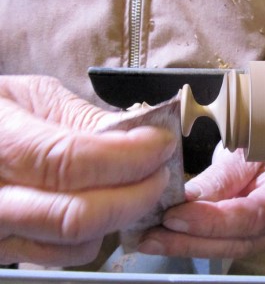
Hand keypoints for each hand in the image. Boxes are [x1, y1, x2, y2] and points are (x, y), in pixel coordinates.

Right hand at [0, 75, 175, 265]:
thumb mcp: (35, 96)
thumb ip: (84, 119)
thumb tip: (136, 135)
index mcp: (0, 142)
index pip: (74, 162)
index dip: (129, 157)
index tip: (161, 144)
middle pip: (80, 216)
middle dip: (138, 194)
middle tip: (162, 172)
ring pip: (77, 244)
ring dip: (123, 215)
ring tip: (139, 185)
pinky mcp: (8, 246)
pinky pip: (64, 255)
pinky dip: (99, 233)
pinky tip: (108, 203)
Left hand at [138, 145, 264, 258]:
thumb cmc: (261, 147)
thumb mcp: (243, 154)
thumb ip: (219, 179)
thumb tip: (184, 200)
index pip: (254, 216)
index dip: (213, 220)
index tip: (174, 217)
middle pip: (237, 241)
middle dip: (191, 241)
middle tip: (151, 237)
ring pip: (225, 248)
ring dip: (184, 245)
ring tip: (150, 240)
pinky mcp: (248, 238)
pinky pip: (219, 243)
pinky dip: (190, 240)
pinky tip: (164, 237)